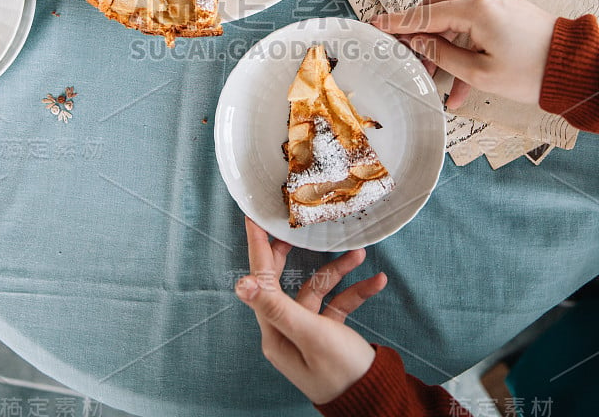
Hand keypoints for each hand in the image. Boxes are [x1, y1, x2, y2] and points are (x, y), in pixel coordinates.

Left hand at [235, 217, 386, 404]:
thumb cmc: (340, 372)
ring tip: (359, 253)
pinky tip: (376, 282)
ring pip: (317, 289)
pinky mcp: (328, 333)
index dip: (258, 248)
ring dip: (338, 271)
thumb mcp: (310, 334)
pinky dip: (355, 292)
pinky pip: (338, 303)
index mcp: (275, 331)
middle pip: (283, 281)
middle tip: (294, 228)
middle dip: (292, 254)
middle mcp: (286, 329)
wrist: (374, 399)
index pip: (261, 280)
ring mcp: (307, 330)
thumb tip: (240, 284)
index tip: (252, 218)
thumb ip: (278, 306)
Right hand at [371, 0, 556, 109]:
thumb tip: (415, 43)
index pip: (426, 13)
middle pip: (437, 6)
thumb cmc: (532, 73)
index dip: (398, 22)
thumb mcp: (479, 72)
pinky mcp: (507, 11)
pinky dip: (462, 46)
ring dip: (440, 43)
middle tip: (406, 54)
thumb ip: (441, 54)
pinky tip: (459, 85)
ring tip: (433, 77)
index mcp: (478, 10)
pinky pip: (474, 24)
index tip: (375, 24)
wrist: (576, 69)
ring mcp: (498, 2)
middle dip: (419, 31)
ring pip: (454, 16)